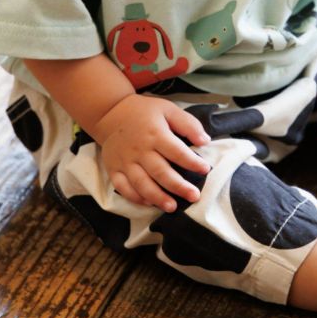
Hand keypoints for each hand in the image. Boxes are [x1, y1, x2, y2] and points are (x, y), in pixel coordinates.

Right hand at [92, 94, 211, 212]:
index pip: (177, 152)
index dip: (192, 162)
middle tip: (194, 196)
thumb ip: (188, 124)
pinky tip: (149, 203)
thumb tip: (205, 141)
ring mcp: (125, 161)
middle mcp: (140, 150)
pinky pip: (123, 188)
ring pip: (142, 184)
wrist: (111, 113)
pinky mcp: (114, 169)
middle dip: (178, 186)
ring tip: (173, 207)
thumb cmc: (145, 112)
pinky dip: (136, 197)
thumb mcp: (168, 110)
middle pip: (160, 172)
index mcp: (155, 134)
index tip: (205, 170)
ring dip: (158, 197)